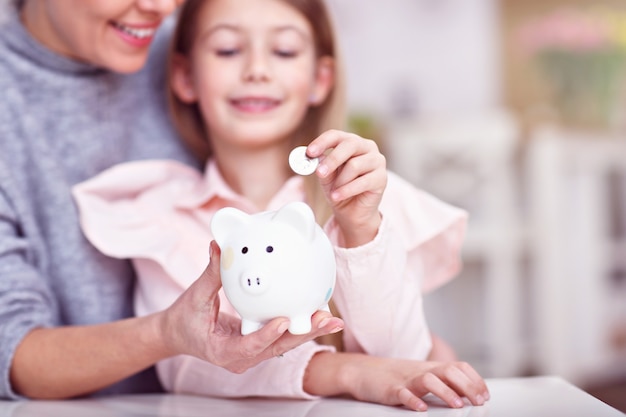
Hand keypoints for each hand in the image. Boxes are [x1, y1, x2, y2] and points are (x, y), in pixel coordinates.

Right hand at [158, 241, 343, 372]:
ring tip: (332, 318)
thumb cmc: (185, 318)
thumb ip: (210, 274)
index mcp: (223, 351)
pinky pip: (282, 336)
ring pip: (285, 343)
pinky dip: (299, 324)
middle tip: (326, 320)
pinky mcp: (259, 346)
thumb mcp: (195, 297)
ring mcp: (252, 354)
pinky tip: (319, 311)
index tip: (284, 321)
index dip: (267, 335)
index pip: (249, 346)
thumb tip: (217, 246)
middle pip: (278, 347)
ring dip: (309, 330)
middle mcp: (242, 358)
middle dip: (304, 334)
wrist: (178, 334)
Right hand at [305, 352, 488, 411]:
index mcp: (430, 368)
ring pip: (429, 380)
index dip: (475, 380)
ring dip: (445, 392)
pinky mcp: (390, 389)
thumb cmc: (394, 376)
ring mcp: (405, 379)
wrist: (362, 371)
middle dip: (467, 386)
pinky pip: (402, 393)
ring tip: (457, 405)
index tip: (485, 394)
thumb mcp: (421, 375)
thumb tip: (467, 394)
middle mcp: (421, 371)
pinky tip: (421, 408)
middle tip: (478, 402)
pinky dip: (413, 401)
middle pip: (449, 371)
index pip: (459, 367)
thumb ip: (441, 381)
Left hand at [306, 130, 386, 247]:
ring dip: (340, 181)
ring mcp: (377, 161)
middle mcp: (367, 147)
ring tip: (334, 192)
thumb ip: (322, 166)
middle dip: (332, 159)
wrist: (353, 212)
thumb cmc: (339, 189)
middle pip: (350, 144)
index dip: (322, 142)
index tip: (309, 152)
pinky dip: (347, 190)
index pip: (336, 135)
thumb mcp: (326, 177)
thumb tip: (315, 157)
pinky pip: (363, 182)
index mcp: (351, 142)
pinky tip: (337, 196)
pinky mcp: (382, 178)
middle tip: (320, 173)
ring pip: (355, 165)